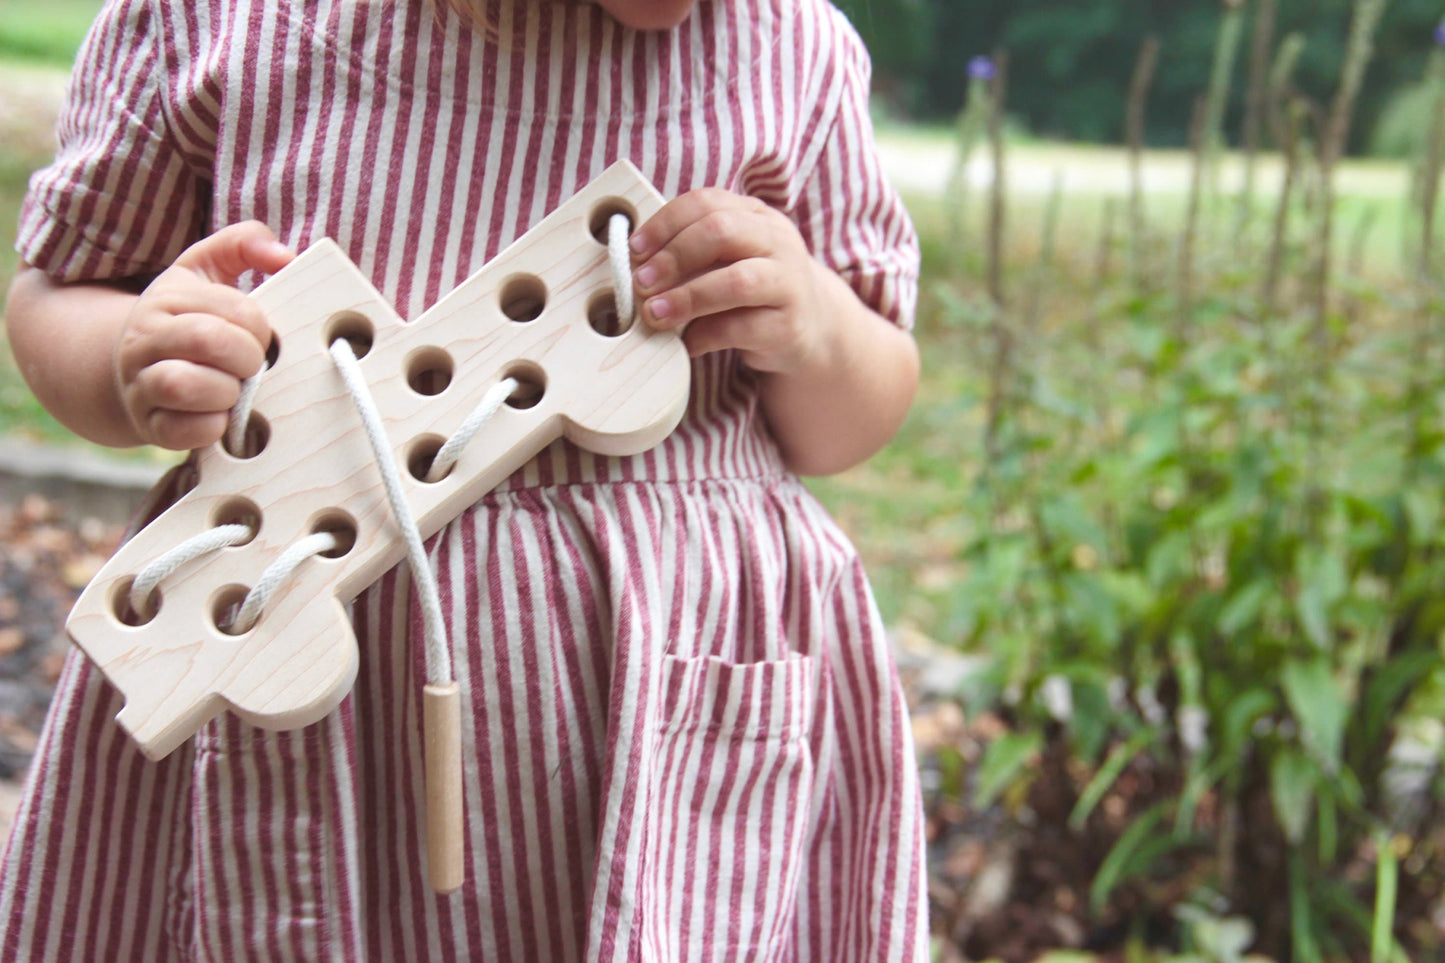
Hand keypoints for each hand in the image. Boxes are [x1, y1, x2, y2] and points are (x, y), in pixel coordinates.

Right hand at [114, 221, 294, 449]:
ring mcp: (142, 383)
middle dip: (247, 357)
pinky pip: (179, 431)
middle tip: (252, 365)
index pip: (233, 308)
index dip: (261, 327)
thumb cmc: (185, 318)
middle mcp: (145, 338)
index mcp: (167, 298)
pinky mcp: (148, 425)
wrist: (130, 368)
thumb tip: (286, 255)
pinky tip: (220, 417)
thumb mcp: (205, 269)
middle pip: (209, 340)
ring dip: (226, 392)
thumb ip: (243, 244)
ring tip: (234, 390)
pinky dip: (210, 427)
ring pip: (184, 385)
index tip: (262, 337)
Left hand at [629, 189, 827, 373]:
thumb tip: (635, 264)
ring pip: (736, 281)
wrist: (813, 327)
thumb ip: (692, 251)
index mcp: (756, 216)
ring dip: (687, 297)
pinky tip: (685, 344)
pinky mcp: (788, 325)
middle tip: (641, 283)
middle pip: (721, 232)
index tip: (634, 249)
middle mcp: (777, 242)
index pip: (707, 203)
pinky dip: (705, 336)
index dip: (665, 223)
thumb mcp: (730, 258)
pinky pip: (741, 328)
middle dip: (673, 257)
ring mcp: (788, 282)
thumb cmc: (755, 289)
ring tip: (655, 314)